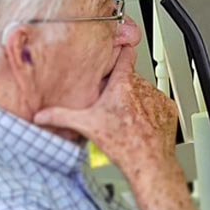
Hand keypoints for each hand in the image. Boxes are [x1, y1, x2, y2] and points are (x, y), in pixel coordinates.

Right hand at [34, 45, 177, 167]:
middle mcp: (142, 87)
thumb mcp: (86, 126)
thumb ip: (61, 117)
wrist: (150, 161)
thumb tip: (42, 116)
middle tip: (112, 105)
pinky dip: (151, 110)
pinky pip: (158, 103)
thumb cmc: (122, 143)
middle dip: (121, 88)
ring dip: (136, 100)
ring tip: (127, 119)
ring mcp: (157, 97)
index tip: (120, 48)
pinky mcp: (168, 108)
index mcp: (122, 85)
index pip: (125, 56)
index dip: (122, 51)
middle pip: (130, 79)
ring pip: (144, 91)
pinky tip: (141, 123)